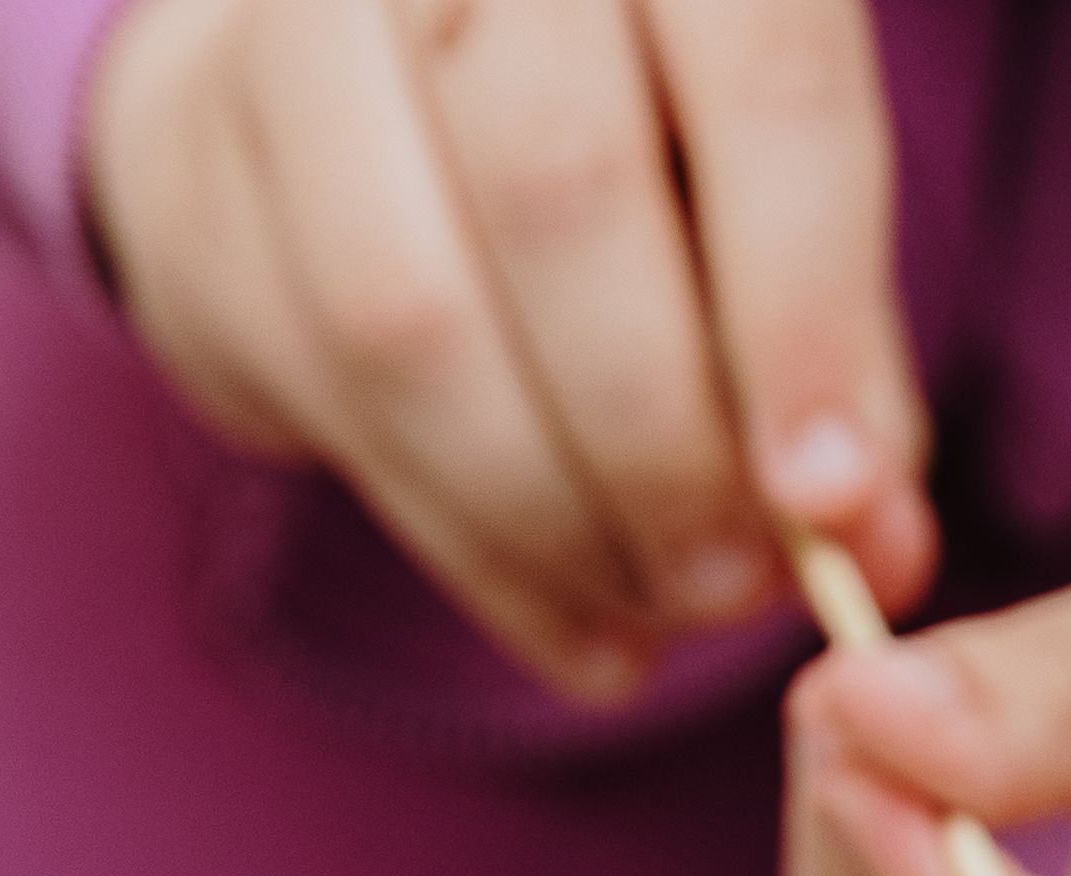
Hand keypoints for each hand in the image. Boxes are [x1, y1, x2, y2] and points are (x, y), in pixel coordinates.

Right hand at [86, 0, 930, 703]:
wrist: (363, 64)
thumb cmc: (632, 131)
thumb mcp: (776, 204)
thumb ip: (841, 359)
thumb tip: (873, 547)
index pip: (762, 79)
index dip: (802, 310)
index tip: (829, 502)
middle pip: (562, 195)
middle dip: (662, 441)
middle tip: (735, 586)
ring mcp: (298, 29)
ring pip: (414, 315)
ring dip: (551, 515)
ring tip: (655, 612)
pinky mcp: (197, 168)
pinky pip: (329, 398)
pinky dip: (475, 551)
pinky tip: (574, 623)